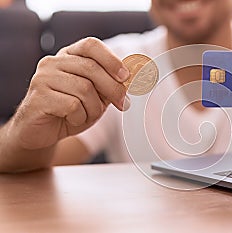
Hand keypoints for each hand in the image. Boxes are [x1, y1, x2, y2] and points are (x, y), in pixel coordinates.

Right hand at [9, 37, 129, 149]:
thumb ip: (109, 84)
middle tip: (124, 104)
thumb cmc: (70, 111)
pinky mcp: (38, 97)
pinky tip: (72, 119)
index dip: (111, 59)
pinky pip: (72, 105)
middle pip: (92, 68)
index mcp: (68, 56)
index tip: (126, 76)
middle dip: (113, 89)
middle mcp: (53, 62)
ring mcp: (43, 78)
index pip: (91, 45)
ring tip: (87, 115)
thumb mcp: (95, 96)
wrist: (41, 132)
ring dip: (94, 108)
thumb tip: (132, 78)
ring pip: (84, 88)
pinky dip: (80, 117)